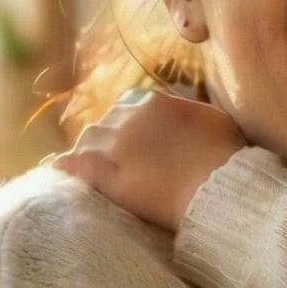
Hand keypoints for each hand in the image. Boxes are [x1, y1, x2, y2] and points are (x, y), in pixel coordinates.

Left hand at [54, 90, 246, 229]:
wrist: (218, 186)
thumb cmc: (225, 154)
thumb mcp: (211, 119)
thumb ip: (186, 113)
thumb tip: (179, 117)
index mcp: (153, 101)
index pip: (127, 106)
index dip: (129, 125)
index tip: (138, 141)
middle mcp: (127, 118)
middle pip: (105, 125)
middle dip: (110, 140)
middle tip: (123, 162)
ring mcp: (112, 145)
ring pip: (87, 143)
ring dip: (91, 154)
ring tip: (98, 172)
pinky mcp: (103, 174)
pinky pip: (74, 166)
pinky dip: (67, 168)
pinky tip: (61, 172)